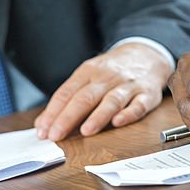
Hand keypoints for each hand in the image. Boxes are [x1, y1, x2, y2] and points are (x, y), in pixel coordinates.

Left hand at [34, 42, 171, 140]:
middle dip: (68, 117)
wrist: (145, 54)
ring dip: (98, 116)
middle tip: (56, 135)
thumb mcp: (87, 77)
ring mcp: (127, 86)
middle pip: (85, 98)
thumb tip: (44, 124)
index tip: (43, 130)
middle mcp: (106, 78)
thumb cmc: (110, 72)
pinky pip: (138, 105)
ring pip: (111, 101)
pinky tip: (118, 122)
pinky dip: (129, 113)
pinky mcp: (146, 94)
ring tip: (86, 131)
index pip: (66, 93)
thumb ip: (67, 100)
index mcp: (87, 72)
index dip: (53, 112)